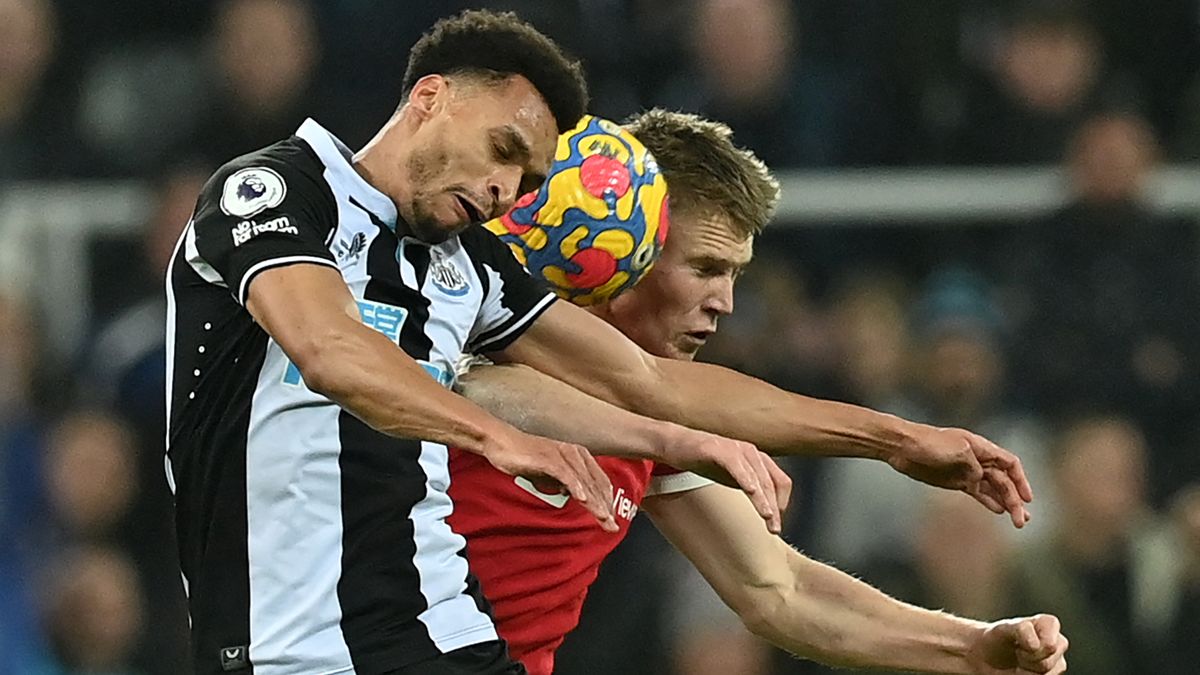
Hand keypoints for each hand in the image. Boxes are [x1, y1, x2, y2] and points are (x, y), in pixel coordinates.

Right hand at [484, 427, 617, 531]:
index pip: (599, 482)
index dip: (607, 502)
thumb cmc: (525, 457)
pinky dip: (575, 487)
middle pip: (595, 484)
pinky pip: (565, 474)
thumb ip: (565, 482)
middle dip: (605, 507)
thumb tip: (575, 496)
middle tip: (612, 527)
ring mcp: (562, 454)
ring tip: (603, 518)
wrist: (502, 442)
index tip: (611, 521)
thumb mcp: (551, 473)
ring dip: (594, 501)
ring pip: (584, 481)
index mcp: (579, 456)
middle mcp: (575, 453)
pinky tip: (582, 499)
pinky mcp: (548, 458)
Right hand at [657, 424, 790, 533]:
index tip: (777, 521)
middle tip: (774, 528)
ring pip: (756, 476)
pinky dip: (745, 477)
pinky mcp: (718, 449)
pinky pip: (735, 464)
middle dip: (774, 508)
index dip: (782, 502)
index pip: (780, 481)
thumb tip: (768, 510)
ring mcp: (735, 449)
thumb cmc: (706, 459)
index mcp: (757, 459)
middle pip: (771, 482)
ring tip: (767, 515)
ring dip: (763, 498)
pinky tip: (750, 490)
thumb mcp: (735, 477)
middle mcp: (750, 452)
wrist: (676, 444)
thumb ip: (752, 488)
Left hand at [887, 424, 1032, 527]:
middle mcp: (977, 460)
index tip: (1028, 498)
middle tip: (1021, 520)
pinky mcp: (955, 481)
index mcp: (981, 447)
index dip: (1022, 480)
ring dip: (1006, 503)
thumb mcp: (956, 449)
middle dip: (1015, 500)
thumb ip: (973, 465)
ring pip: (993, 489)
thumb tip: (981, 478)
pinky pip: (977, 493)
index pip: (1010, 463)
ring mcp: (966, 471)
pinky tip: (998, 511)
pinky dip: (989, 501)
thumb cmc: (928, 442)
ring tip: (1019, 521)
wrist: (902, 446)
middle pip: (1004, 481)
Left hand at [968, 615, 1067, 673]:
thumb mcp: (1004, 629)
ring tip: (1019, 659)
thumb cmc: (998, 638)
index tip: (1018, 642)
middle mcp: (1058, 642)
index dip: (1032, 647)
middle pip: (1047, 663)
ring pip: (1045, 674)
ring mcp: (1058, 661)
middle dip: (1027, 660)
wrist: (990, 655)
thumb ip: (1021, 630)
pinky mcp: (1053, 674)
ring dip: (1026, 671)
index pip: (1050, 643)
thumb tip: (1036, 644)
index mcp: (1049, 624)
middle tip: (1017, 651)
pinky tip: (1021, 669)